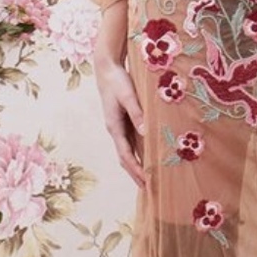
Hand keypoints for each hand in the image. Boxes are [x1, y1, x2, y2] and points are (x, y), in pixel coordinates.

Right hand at [93, 1, 145, 186]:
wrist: (106, 68)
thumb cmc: (117, 81)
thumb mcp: (128, 95)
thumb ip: (137, 112)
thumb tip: (146, 132)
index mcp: (114, 127)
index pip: (126, 155)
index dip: (135, 170)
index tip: (146, 183)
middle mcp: (116, 129)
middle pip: (125, 157)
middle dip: (135, 173)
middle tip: (149, 189)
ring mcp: (119, 125)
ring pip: (128, 150)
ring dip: (137, 164)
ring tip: (149, 176)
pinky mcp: (124, 119)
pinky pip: (131, 140)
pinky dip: (138, 151)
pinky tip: (149, 153)